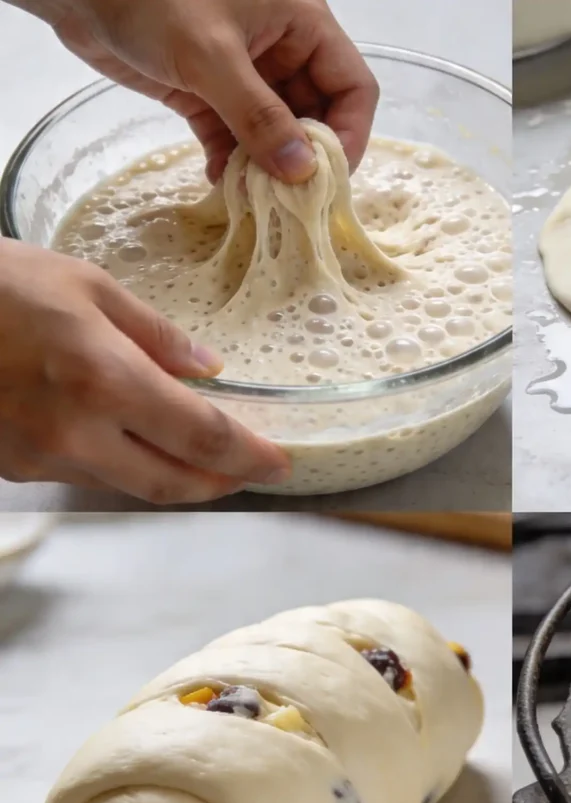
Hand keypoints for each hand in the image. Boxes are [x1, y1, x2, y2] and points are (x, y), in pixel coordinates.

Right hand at [0, 240, 291, 502]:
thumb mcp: (84, 285)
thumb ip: (154, 334)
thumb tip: (207, 367)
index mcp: (104, 381)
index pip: (203, 437)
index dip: (250, 456)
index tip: (280, 463)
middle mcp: (75, 433)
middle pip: (173, 482)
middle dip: (221, 482)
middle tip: (251, 470)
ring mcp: (39, 458)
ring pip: (130, 486)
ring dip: (175, 478)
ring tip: (204, 458)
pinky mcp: (13, 467)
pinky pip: (87, 475)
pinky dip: (124, 466)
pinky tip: (135, 444)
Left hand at [20, 0, 377, 182]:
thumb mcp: (211, 55)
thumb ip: (259, 116)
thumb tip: (302, 173)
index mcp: (300, 24)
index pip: (352, 87)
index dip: (348, 135)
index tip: (327, 179)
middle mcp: (281, 50)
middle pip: (317, 116)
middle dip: (304, 159)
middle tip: (291, 201)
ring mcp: (246, 74)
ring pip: (276, 133)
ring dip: (267, 169)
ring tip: (256, 201)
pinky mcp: (209, 92)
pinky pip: (237, 137)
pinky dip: (233, 164)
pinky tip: (223, 186)